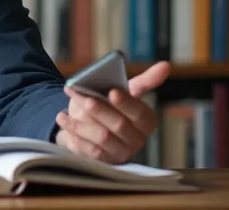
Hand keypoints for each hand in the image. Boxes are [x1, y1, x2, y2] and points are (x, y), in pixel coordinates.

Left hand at [54, 61, 169, 163]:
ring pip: (102, 137)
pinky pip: (89, 150)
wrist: (85, 124)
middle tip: (80, 96)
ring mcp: (120, 152)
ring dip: (81, 122)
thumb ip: (142, 81)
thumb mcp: (122, 91)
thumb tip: (166, 66)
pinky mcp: (103, 161)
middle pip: (119, 125)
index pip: (140, 113)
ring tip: (63, 111)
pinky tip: (63, 120)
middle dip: (98, 109)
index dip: (126, 103)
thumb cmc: (107, 105)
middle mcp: (136, 139)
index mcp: (146, 121)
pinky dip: (74, 133)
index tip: (112, 91)